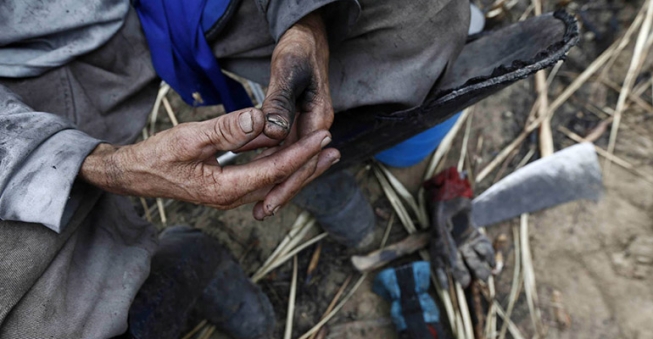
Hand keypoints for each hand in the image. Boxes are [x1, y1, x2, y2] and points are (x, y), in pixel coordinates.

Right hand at [79, 108, 339, 216]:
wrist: (136, 175)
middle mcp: (232, 197)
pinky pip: (262, 177)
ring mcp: (230, 194)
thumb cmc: (158, 156)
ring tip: (323, 153)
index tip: (322, 137)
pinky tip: (290, 153)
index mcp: (225, 188)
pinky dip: (279, 165)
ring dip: (298, 167)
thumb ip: (226, 130)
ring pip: (273, 181)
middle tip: (333, 149)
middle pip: (280, 182)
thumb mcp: (190, 138)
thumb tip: (260, 119)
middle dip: (308, 165)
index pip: (274, 170)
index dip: (300, 153)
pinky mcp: (228, 187)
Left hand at [243, 11, 334, 218]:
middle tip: (262, 213)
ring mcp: (309, 126)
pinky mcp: (299, 123)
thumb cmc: (299, 50)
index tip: (269, 202)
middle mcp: (317, 126)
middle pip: (300, 166)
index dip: (286, 182)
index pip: (302, 159)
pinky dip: (275, 162)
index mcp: (318, 118)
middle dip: (282, 191)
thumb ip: (279, 102)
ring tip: (261, 205)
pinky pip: (287, 148)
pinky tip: (262, 175)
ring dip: (278, 182)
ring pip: (293, 161)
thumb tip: (272, 131)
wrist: (309, 37)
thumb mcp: (287, 72)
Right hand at [430, 197, 495, 287]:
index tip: (445, 288)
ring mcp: (465, 242)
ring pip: (473, 260)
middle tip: (466, 283)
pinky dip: (489, 255)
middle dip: (462, 275)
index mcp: (439, 245)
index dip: (441, 278)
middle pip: (458, 265)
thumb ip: (445, 244)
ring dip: (479, 269)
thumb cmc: (444, 208)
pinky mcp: (475, 236)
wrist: (454, 193)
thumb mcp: (441, 224)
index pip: (439, 265)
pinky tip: (493, 261)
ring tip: (485, 275)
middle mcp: (452, 246)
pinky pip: (483, 248)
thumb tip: (452, 263)